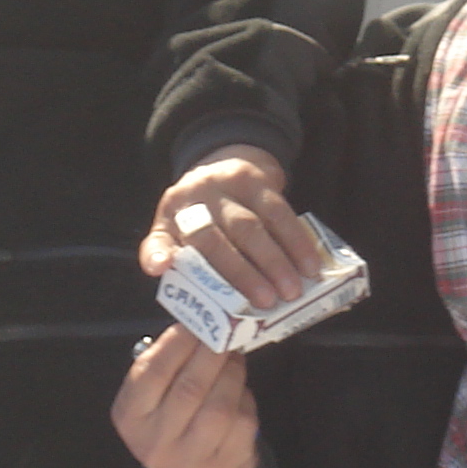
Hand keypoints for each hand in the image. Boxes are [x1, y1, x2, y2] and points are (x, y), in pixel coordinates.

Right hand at [114, 327, 261, 467]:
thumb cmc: (168, 416)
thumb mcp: (151, 394)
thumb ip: (165, 362)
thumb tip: (197, 326)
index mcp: (130, 418)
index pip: (152, 375)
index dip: (177, 344)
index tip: (196, 324)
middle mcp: (156, 442)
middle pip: (189, 390)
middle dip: (211, 355)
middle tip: (224, 334)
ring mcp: (190, 460)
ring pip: (219, 409)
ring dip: (231, 375)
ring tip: (234, 358)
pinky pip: (241, 425)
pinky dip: (244, 399)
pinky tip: (239, 389)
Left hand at [140, 145, 321, 308]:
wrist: (224, 164)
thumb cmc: (203, 215)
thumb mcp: (179, 232)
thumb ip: (176, 260)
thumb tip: (166, 278)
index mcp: (169, 218)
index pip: (159, 239)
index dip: (157, 253)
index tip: (161, 268)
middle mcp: (192, 199)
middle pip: (213, 238)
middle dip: (241, 273)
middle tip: (266, 303)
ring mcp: (223, 186)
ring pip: (250, 226)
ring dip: (275, 261)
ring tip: (292, 291)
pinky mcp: (254, 179)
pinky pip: (279, 212)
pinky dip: (296, 241)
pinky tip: (309, 264)